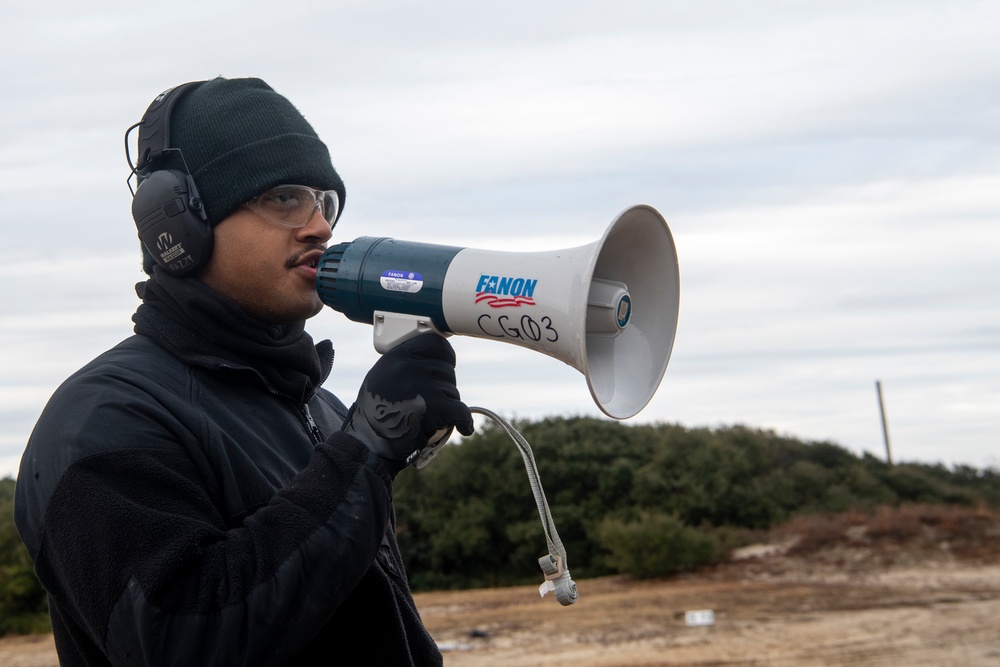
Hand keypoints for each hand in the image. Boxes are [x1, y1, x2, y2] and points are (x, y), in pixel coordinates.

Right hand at [343, 334, 473, 471]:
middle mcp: (410, 367)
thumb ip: (405, 365)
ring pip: (453, 392)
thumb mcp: (382, 375)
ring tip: (427, 418)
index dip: (446, 356)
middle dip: (443, 387)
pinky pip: (460, 411)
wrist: (367, 442)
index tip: (448, 365)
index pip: (435, 344)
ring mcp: (423, 386)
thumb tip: (434, 361)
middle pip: (446, 371)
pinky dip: (464, 421)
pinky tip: (465, 428)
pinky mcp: (434, 408)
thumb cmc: (375, 412)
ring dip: (447, 406)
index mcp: (397, 356)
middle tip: (429, 403)